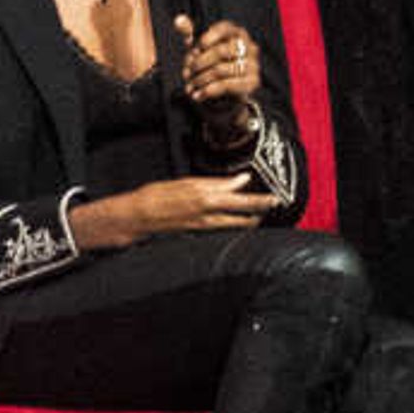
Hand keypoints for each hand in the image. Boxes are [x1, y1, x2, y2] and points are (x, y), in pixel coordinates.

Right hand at [86, 174, 285, 249]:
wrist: (139, 216)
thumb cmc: (158, 195)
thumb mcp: (188, 182)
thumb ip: (216, 182)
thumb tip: (240, 180)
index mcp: (205, 194)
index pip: (239, 193)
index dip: (258, 194)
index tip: (271, 193)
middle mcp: (208, 210)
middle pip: (243, 210)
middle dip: (261, 207)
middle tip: (275, 204)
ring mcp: (204, 224)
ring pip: (236, 224)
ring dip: (250, 219)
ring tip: (261, 216)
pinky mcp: (199, 233)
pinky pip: (223, 229)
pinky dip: (234, 226)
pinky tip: (239, 224)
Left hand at [170, 12, 264, 125]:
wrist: (227, 93)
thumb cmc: (211, 64)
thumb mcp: (198, 48)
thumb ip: (188, 32)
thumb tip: (178, 19)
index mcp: (237, 33)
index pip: (225, 28)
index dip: (209, 37)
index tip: (198, 47)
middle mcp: (249, 47)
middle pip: (220, 51)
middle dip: (199, 63)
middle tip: (186, 73)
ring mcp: (253, 65)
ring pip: (221, 70)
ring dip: (200, 79)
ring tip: (190, 86)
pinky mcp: (252, 82)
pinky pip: (227, 85)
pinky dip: (208, 91)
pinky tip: (197, 95)